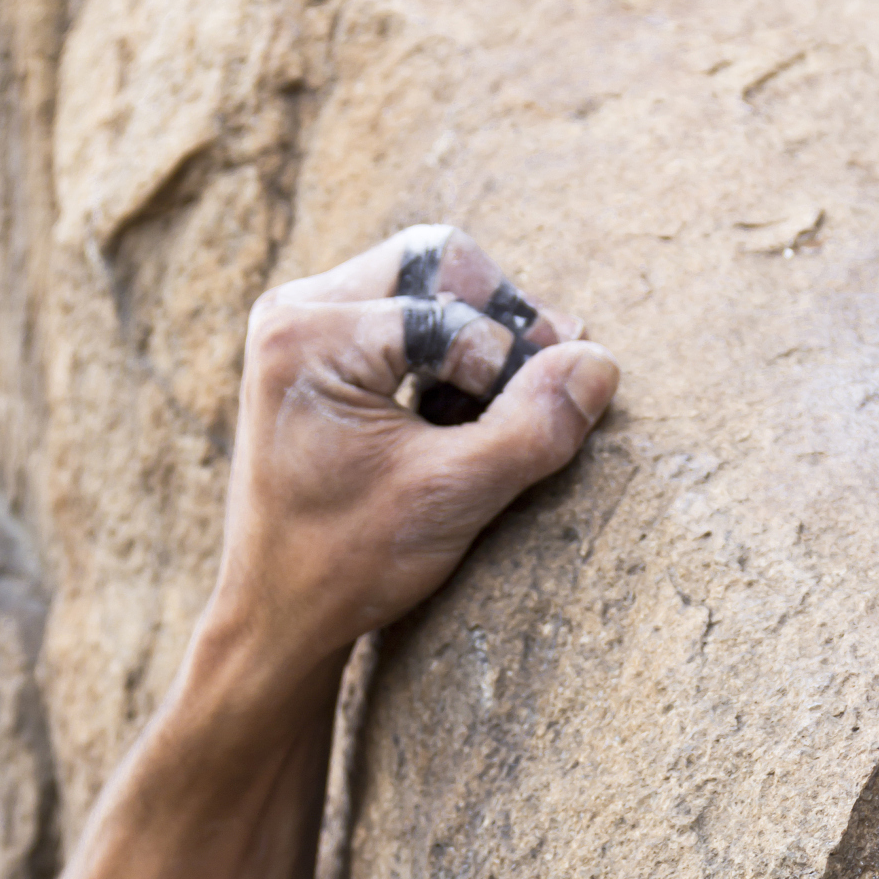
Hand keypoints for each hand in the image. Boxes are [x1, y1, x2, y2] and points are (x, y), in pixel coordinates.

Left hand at [205, 226, 617, 693]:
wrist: (279, 615)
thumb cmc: (347, 563)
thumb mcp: (453, 497)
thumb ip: (531, 427)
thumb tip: (600, 364)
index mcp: (313, 333)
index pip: (455, 309)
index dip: (510, 366)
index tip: (531, 428)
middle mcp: (298, 310)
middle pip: (438, 262)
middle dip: (500, 321)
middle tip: (536, 387)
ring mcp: (304, 328)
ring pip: (426, 286)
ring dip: (477, 340)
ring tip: (492, 412)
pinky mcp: (319, 354)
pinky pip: (405, 318)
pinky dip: (447, 356)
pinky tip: (458, 417)